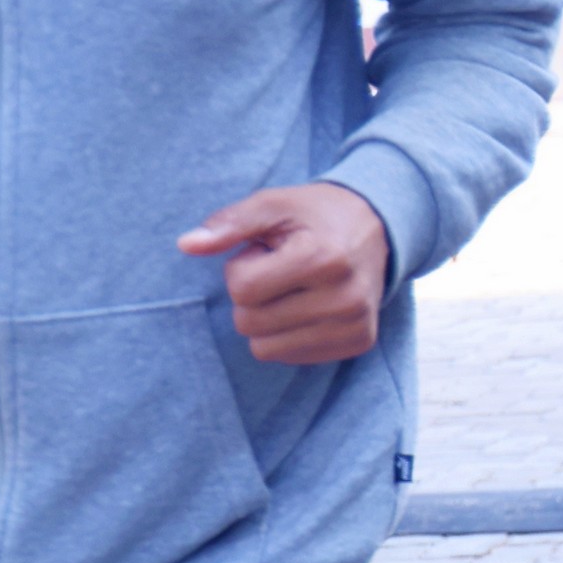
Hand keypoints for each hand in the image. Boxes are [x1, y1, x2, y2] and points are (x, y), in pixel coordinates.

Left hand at [178, 184, 392, 365]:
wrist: (377, 226)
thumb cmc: (314, 215)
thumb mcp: (272, 205)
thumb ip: (229, 223)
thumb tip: (185, 245)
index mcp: (323, 259)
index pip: (242, 290)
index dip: (243, 268)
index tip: (267, 252)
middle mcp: (345, 298)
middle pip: (249, 323)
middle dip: (253, 297)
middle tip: (281, 270)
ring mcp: (355, 324)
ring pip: (265, 348)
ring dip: (267, 320)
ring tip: (294, 289)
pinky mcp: (360, 343)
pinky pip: (291, 358)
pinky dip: (288, 335)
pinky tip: (309, 307)